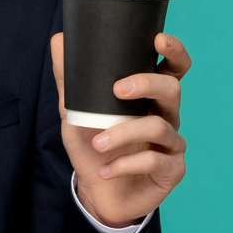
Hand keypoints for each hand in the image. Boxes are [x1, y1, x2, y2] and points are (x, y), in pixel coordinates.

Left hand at [50, 32, 190, 228]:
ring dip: (124, 133)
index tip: (158, 40)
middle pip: (172, 89)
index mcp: (148, 97)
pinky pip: (155, 161)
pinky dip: (126, 164)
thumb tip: (59, 39)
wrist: (97, 193)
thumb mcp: (75, 113)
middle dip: (147, 84)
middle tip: (117, 89)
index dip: (174, 52)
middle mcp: (165, 115)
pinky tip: (106, 170)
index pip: (172, 68)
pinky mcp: (172, 169)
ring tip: (98, 143)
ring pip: (159, 127)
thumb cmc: (92, 147)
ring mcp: (172, 143)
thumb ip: (69, 79)